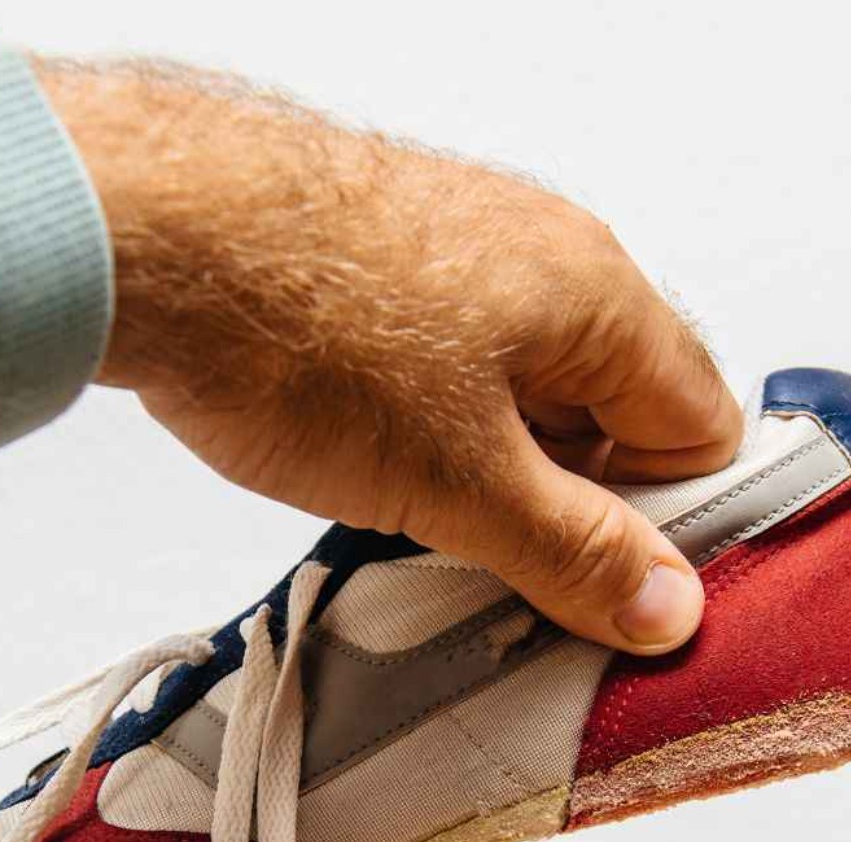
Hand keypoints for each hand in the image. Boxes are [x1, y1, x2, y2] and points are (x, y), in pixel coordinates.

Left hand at [44, 60, 741, 652]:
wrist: (149, 232)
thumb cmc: (301, 325)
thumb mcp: (460, 481)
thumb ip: (572, 549)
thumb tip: (663, 601)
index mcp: (600, 298)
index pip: (701, 426)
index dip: (671, 520)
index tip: (614, 587)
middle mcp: (545, 259)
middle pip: (614, 411)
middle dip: (574, 503)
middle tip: (511, 571)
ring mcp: (463, 257)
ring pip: (525, 396)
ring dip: (496, 473)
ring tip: (425, 518)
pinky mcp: (390, 271)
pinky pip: (452, 372)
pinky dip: (435, 432)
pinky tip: (379, 469)